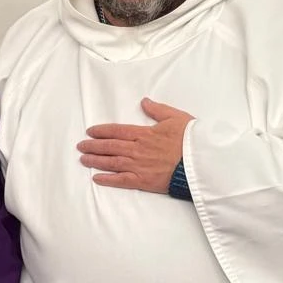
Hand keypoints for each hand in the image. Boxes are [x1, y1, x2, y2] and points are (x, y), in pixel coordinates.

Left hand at [78, 98, 193, 193]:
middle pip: (109, 146)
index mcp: (144, 133)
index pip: (117, 131)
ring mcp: (138, 166)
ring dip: (95, 160)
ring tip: (83, 159)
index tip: (90, 131)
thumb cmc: (192, 140)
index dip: (101, 131)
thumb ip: (158, 110)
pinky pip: (121, 180)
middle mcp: (137, 149)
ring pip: (111, 162)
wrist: (201, 163)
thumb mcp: (177, 118)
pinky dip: (107, 179)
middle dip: (93, 145)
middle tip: (80, 145)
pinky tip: (96, 178)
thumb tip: (144, 101)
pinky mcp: (143, 181)